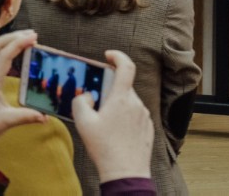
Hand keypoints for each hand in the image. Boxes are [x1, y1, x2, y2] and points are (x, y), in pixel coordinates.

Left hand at [0, 30, 45, 149]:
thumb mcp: (6, 122)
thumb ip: (26, 117)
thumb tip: (45, 116)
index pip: (4, 56)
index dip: (18, 44)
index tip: (33, 38)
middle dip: (13, 36)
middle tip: (33, 34)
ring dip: (9, 40)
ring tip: (27, 38)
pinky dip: (7, 48)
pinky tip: (17, 50)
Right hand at [73, 50, 152, 182]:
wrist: (125, 173)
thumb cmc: (104, 148)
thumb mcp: (83, 122)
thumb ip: (81, 101)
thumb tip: (88, 96)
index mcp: (121, 98)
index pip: (126, 66)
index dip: (118, 56)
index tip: (108, 55)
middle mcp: (136, 104)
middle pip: (122, 87)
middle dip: (108, 91)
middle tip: (96, 104)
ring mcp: (144, 116)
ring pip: (128, 102)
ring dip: (116, 106)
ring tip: (104, 124)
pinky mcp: (148, 128)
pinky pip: (134, 115)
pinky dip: (124, 117)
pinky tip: (115, 133)